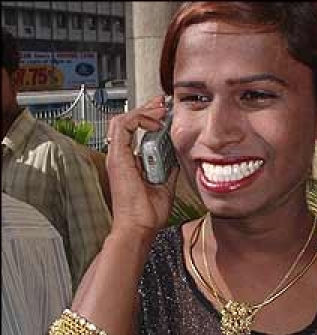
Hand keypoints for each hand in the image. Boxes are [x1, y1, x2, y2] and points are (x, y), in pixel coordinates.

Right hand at [105, 96, 178, 237]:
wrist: (140, 227)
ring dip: (143, 112)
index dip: (148, 118)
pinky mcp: (117, 157)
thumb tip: (178, 157)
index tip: (164, 113)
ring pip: (122, 120)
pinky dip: (139, 120)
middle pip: (127, 122)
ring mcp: (117, 156)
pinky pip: (123, 127)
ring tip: (160, 110)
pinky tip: (155, 123)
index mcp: (130, 162)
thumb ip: (169, 168)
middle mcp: (120, 157)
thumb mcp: (165, 184)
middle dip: (145, 109)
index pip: (134, 131)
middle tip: (161, 103)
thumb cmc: (148, 212)